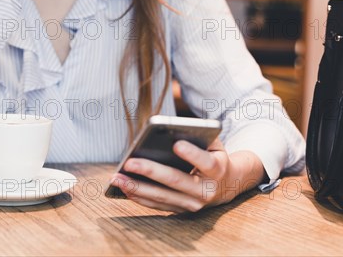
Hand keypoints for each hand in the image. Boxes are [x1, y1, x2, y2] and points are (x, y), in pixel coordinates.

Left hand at [110, 139, 266, 212]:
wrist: (226, 185)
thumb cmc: (213, 156)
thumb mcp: (214, 144)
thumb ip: (199, 136)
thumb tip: (171, 131)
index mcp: (218, 170)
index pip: (205, 162)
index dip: (192, 154)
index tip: (176, 144)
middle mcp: (206, 191)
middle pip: (176, 180)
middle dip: (151, 171)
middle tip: (129, 162)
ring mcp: (193, 204)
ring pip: (162, 197)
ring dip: (137, 187)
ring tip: (117, 178)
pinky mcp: (180, 210)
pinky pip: (157, 205)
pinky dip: (139, 197)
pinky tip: (123, 187)